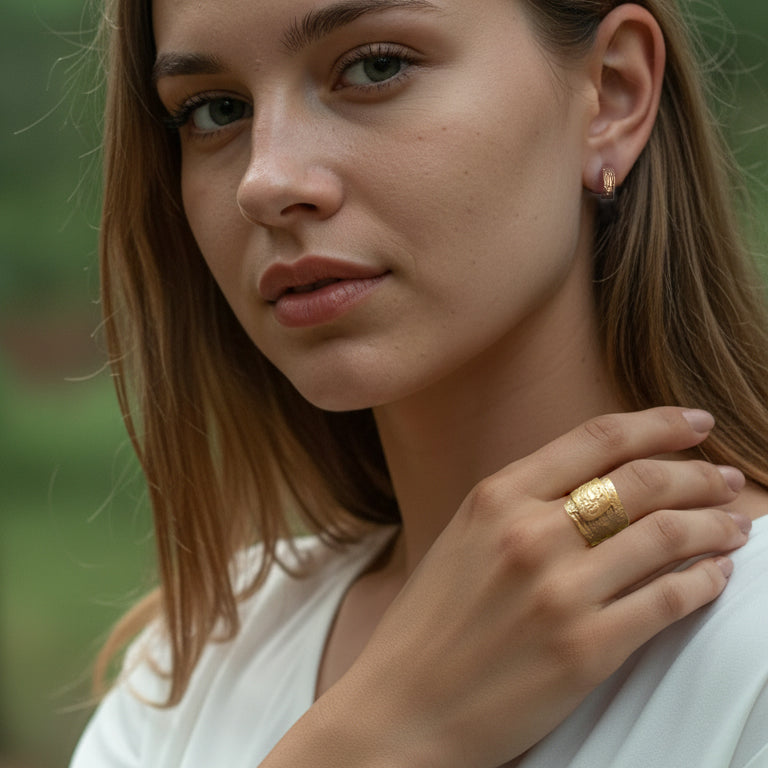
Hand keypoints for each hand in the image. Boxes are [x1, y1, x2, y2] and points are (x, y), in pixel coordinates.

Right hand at [311, 407, 748, 767]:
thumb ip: (524, 503)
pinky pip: (669, 600)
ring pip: (667, 536)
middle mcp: (530, 533)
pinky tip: (715, 575)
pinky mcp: (586, 649)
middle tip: (727, 481)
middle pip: (643, 481)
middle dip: (699, 476)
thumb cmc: (431, 622)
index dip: (659, 423)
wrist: (403, 707)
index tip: (695, 423)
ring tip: (735, 525)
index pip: (597, 439)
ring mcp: (560, 592)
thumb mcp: (464, 537)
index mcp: (496, 497)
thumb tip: (603, 481)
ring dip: (715, 525)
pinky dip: (704, 581)